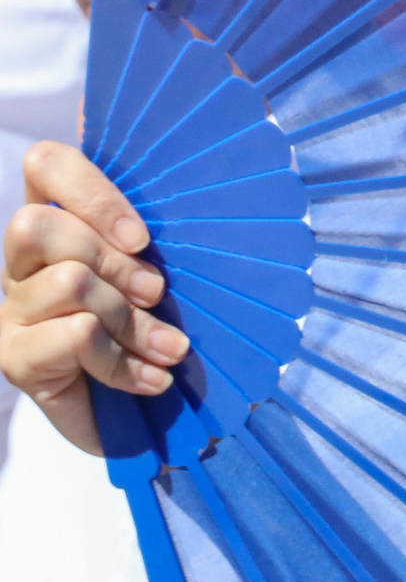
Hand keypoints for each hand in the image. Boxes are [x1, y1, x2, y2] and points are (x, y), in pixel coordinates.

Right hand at [0, 141, 187, 453]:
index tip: (141, 238)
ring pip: (67, 281)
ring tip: (167, 347)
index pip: (45, 164)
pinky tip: (150, 378)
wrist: (139, 418)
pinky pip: (74, 335)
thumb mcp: (164, 269)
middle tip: (156, 294)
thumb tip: (210, 189)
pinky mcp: (13, 357)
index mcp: (60, 218)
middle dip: (113, 261)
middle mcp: (23, 260)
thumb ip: (157, 235)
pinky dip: (122, 360)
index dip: (91, 192)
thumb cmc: (159, 324)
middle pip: (39, 225)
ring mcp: (12, 308)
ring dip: (129, 319)